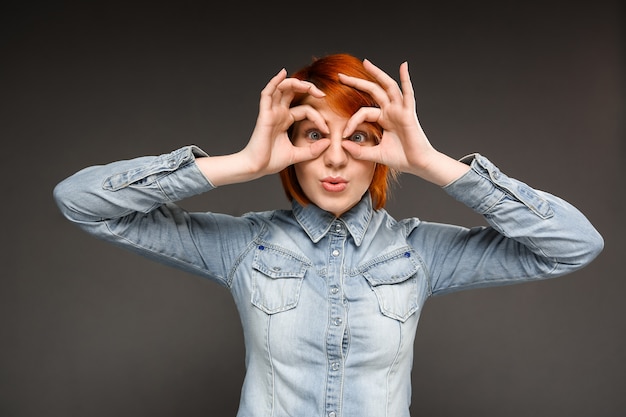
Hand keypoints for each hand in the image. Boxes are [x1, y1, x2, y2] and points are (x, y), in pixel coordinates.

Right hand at [241, 69, 330, 175]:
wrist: (256, 168)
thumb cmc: (271, 161)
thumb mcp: (297, 155)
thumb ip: (312, 151)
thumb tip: (328, 143)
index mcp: (285, 120)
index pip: (305, 110)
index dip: (318, 117)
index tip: (327, 131)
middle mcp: (278, 113)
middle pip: (293, 92)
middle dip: (309, 89)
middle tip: (322, 95)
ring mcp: (271, 112)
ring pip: (282, 88)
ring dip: (296, 83)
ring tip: (309, 86)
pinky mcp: (264, 114)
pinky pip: (267, 93)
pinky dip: (274, 82)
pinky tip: (282, 73)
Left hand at [338, 59, 467, 184]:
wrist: (418, 164)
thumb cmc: (401, 158)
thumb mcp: (375, 154)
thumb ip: (359, 151)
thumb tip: (342, 145)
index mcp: (384, 119)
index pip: (363, 112)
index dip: (351, 121)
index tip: (343, 135)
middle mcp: (392, 111)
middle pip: (373, 91)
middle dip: (357, 82)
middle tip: (341, 76)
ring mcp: (400, 110)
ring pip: (388, 87)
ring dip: (377, 74)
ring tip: (366, 63)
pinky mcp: (409, 113)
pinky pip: (408, 93)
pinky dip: (406, 79)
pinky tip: (403, 66)